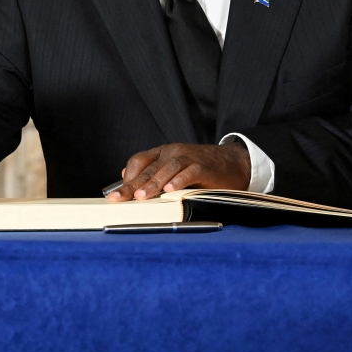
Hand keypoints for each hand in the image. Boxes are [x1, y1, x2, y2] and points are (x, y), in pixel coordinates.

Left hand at [106, 142, 250, 201]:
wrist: (234, 162)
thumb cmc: (201, 169)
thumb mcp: (174, 168)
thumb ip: (152, 171)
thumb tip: (126, 175)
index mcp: (163, 153)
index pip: (139, 161)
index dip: (128, 177)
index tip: (117, 195)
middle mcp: (173, 153)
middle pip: (149, 168)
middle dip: (132, 185)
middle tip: (119, 198)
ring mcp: (189, 158)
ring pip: (167, 168)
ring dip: (153, 183)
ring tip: (142, 197)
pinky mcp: (204, 167)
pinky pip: (190, 172)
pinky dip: (179, 181)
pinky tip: (171, 190)